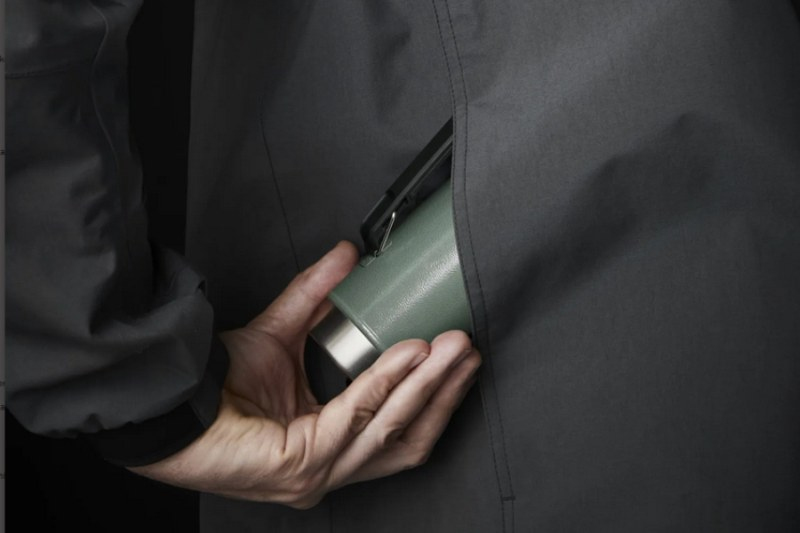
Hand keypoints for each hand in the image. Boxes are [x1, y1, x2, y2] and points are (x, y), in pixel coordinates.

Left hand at [129, 241, 480, 507]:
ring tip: (452, 348)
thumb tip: (347, 256)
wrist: (167, 403)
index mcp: (332, 446)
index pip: (400, 430)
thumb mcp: (282, 334)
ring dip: (429, 385)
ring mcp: (319, 472)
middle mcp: (332, 467)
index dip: (435, 397)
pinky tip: (409, 354)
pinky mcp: (302, 464)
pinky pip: (356, 415)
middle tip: (467, 349)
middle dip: (445, 392)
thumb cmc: (215, 387)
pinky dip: (387, 381)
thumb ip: (317, 297)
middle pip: (409, 437)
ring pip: (392, 428)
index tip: (455, 357)